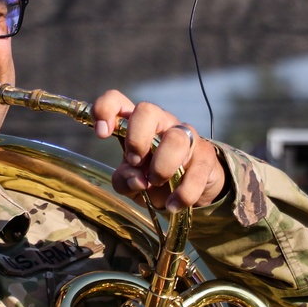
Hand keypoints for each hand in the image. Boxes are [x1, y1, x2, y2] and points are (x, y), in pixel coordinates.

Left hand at [90, 91, 227, 212]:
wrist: (190, 188)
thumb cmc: (152, 177)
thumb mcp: (130, 181)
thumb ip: (124, 179)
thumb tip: (137, 178)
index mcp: (136, 124)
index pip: (117, 100)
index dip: (106, 109)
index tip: (101, 133)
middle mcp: (161, 123)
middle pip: (147, 110)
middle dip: (137, 139)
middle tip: (134, 162)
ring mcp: (186, 137)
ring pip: (176, 138)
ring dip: (161, 166)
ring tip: (154, 184)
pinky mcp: (206, 157)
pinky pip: (196, 171)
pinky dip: (182, 193)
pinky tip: (172, 205)